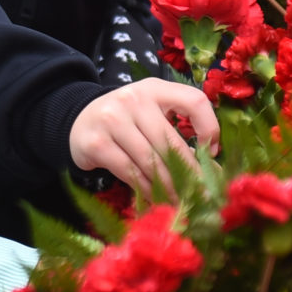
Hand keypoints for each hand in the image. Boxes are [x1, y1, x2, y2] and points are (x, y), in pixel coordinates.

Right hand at [69, 80, 219, 199]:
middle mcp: (134, 99)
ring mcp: (112, 120)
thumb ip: (178, 130)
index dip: (209, 127)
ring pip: (151, 161)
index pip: (194, 100)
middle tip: (203, 195)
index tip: (212, 152)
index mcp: (155, 88)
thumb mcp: (151, 112)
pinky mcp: (97, 143)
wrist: (79, 120)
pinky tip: (156, 198)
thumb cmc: (127, 119)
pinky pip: (130, 172)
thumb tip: (211, 165)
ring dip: (169, 186)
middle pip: (171, 142)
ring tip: (182, 202)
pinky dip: (146, 189)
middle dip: (190, 173)